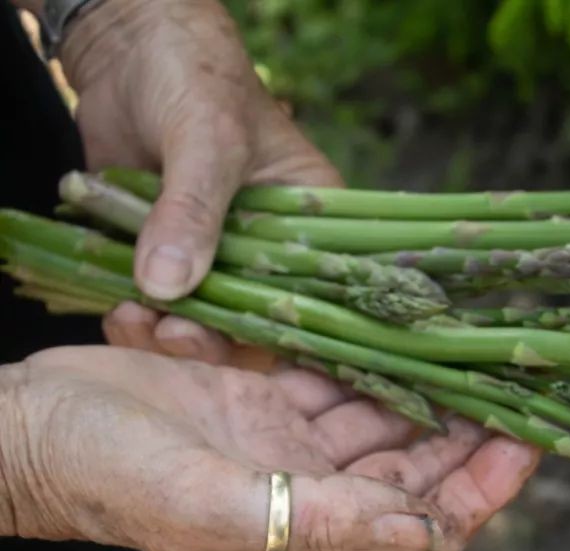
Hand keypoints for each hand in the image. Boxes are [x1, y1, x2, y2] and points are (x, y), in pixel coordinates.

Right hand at [0, 346, 540, 550]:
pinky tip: (403, 330)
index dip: (483, 493)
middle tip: (518, 380)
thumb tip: (427, 534)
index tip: (528, 442)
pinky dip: (369, 359)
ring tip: (476, 346)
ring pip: (386, 421)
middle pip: (419, 472)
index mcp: (306, 540)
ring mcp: (287, 447)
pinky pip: (338, 379)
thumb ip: (318, 523)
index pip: (426, 530)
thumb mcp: (208, 503)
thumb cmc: (104, 471)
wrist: (28, 425)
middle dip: (473, 433)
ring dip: (430, 389)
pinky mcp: (264, 401)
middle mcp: (309, 497)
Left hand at [58, 0, 338, 356]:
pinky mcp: (165, 250)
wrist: (126, 47)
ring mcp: (216, 251)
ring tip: (134, 320)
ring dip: (169, 332)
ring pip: (203, 317)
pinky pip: (157, 301)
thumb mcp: (207, 140)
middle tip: (177, 335)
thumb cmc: (196, 76)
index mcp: (312, 219)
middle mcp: (269, 245)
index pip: (316, 293)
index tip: (246, 351)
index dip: (289, 334)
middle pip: (256, 318)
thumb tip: (167, 286)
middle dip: (215, 338)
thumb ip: (192, 211)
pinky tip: (119, 312)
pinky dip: (137, 315)